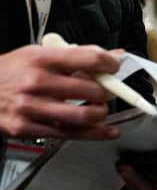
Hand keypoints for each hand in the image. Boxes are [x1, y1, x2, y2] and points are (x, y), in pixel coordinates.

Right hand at [0, 45, 120, 137]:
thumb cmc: (9, 72)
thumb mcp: (36, 55)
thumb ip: (74, 56)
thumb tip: (112, 56)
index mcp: (41, 59)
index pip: (88, 58)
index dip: (110, 64)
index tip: (114, 67)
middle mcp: (36, 82)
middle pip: (91, 90)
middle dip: (108, 92)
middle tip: (108, 92)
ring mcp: (31, 107)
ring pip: (84, 115)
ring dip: (101, 113)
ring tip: (100, 109)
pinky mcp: (27, 129)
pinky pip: (70, 134)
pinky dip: (96, 134)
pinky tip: (107, 131)